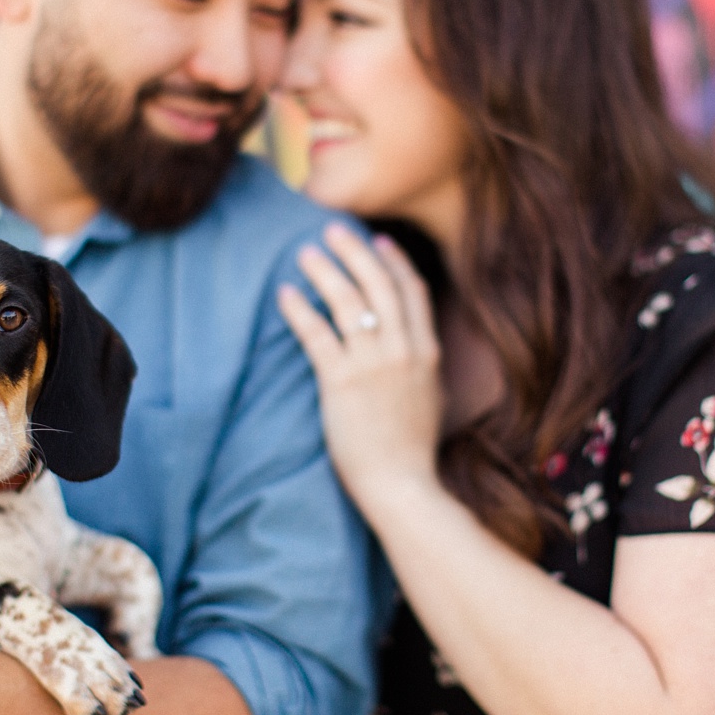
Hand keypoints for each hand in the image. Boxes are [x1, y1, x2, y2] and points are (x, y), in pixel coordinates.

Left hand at [278, 223, 443, 496]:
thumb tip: (408, 344)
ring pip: (348, 300)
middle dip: (354, 251)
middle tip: (332, 229)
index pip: (412, 291)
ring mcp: (373, 364)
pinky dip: (300, 309)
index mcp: (427, 351)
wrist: (404, 485)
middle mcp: (403, 350)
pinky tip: (285, 294)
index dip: (394, 262)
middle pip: (378, 284)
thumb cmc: (412, 449)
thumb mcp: (430, 396)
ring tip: (304, 253)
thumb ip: (419, 364)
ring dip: (324, 271)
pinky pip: (317, 334)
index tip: (379, 241)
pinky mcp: (342, 382)